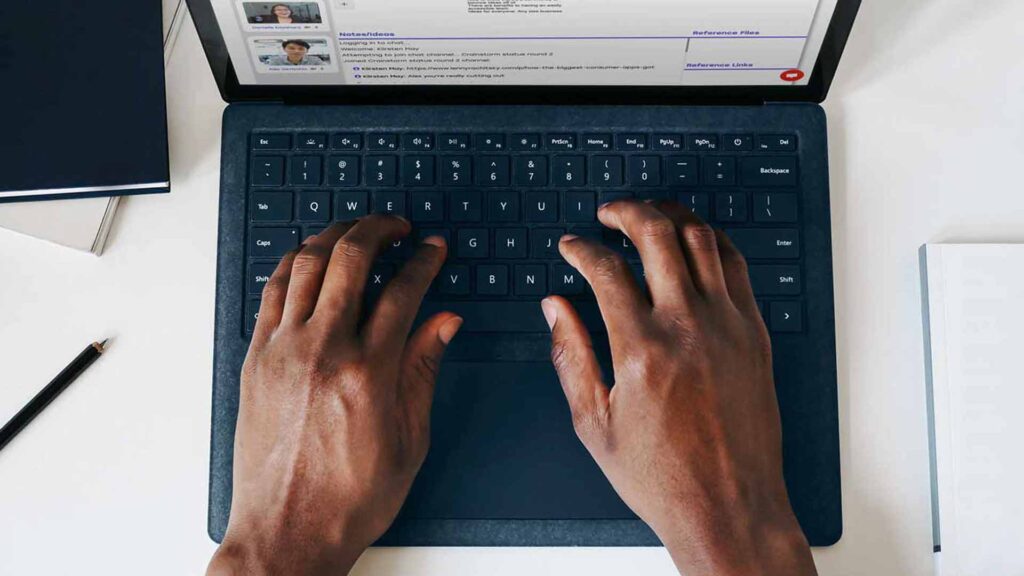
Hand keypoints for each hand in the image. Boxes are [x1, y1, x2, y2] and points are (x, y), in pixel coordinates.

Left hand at [207, 217, 461, 575]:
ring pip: (306, 263)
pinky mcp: (256, 359)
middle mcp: (322, 351)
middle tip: (396, 225)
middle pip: (350, 258)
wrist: (286, 532)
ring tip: (355, 230)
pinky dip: (294, 264)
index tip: (432, 249)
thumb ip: (424, 369)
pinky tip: (310, 260)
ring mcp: (282, 351)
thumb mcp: (409, 439)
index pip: (403, 291)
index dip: (423, 260)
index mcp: (369, 373)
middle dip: (379, 228)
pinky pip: (272, 291)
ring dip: (334, 235)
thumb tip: (444, 322)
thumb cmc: (348, 498)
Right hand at [543, 200, 815, 575]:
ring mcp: (729, 326)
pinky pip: (736, 266)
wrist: (729, 505)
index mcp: (641, 349)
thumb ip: (570, 356)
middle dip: (625, 211)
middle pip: (656, 234)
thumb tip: (555, 307)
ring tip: (649, 214)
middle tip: (608, 214)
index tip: (572, 247)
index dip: (581, 248)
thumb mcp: (594, 422)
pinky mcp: (755, 334)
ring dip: (671, 215)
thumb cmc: (663, 474)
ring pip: (702, 239)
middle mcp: (688, 327)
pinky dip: (712, 242)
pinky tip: (695, 242)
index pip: (605, 269)